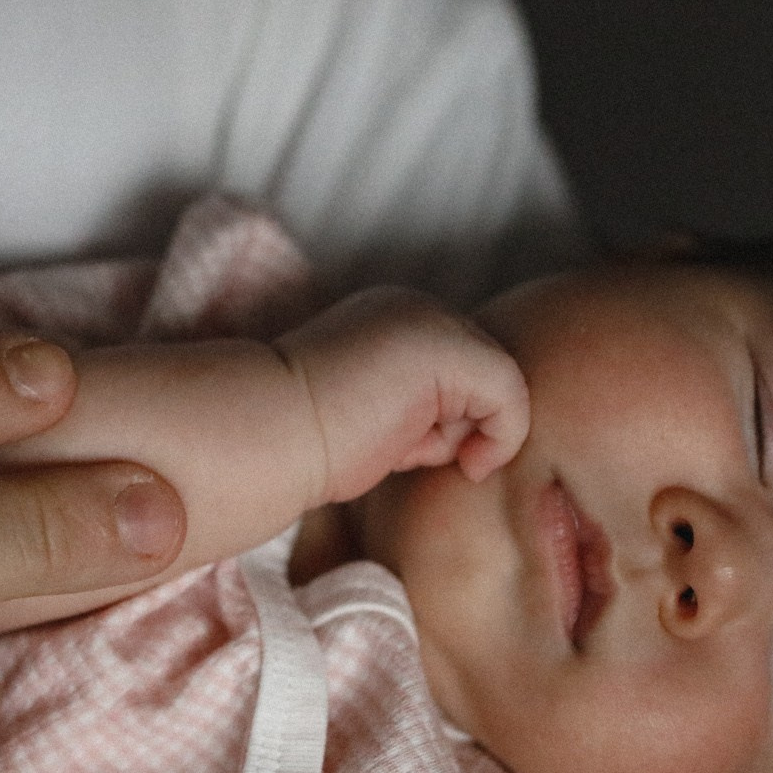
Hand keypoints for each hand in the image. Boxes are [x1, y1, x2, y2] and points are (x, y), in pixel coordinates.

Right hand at [277, 287, 528, 503]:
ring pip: (497, 386)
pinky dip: (502, 438)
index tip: (402, 454)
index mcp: (387, 320)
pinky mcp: (445, 347)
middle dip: (458, 427)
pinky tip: (465, 464)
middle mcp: (412, 308)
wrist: (260, 436)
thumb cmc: (299, 445)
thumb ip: (413, 409)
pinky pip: (511, 395)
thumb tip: (469, 435)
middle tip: (407, 454)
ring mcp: (429, 320)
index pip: (456, 374)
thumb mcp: (369, 418)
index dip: (444, 423)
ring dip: (464, 433)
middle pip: (482, 377)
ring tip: (408, 449)